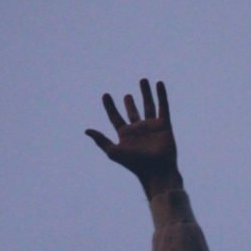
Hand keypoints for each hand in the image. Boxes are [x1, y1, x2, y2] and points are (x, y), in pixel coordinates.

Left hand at [85, 78, 183, 199]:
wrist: (156, 170)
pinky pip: (163, 107)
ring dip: (146, 93)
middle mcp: (138, 129)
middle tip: (126, 95)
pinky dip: (161, 95)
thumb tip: (86, 130)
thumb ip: (101, 140)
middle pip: (132, 112)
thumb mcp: (114, 152)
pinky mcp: (164, 125)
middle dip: (130, 103)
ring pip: (148, 106)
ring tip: (143, 80)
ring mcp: (151, 126)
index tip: (106, 95)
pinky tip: (159, 84)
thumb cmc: (134, 163)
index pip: (115, 117)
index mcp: (125, 135)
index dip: (110, 107)